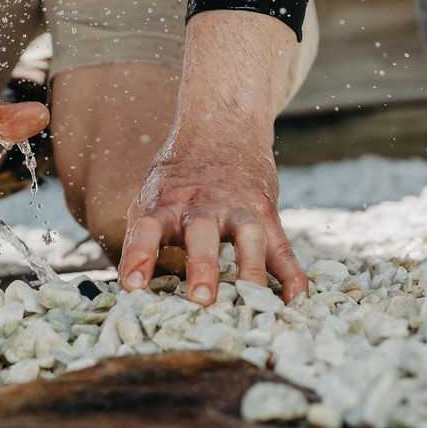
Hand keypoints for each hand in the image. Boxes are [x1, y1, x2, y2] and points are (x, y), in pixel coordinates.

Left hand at [119, 137, 307, 305]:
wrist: (222, 127)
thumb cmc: (180, 177)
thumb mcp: (153, 195)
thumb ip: (144, 236)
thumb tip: (131, 288)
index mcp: (167, 203)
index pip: (147, 228)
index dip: (139, 256)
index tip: (132, 286)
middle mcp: (202, 206)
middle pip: (202, 234)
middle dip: (202, 266)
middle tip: (200, 299)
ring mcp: (239, 208)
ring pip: (249, 237)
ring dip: (250, 269)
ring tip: (251, 301)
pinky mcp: (266, 214)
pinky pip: (282, 248)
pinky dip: (291, 276)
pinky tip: (295, 301)